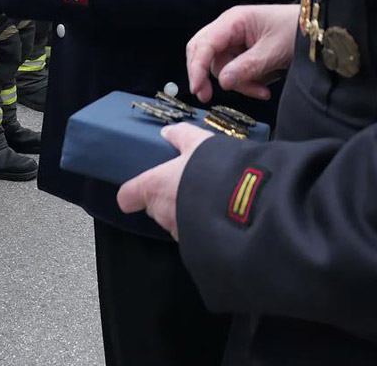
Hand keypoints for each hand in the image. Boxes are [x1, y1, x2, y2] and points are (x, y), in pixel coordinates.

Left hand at [116, 123, 213, 238]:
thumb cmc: (214, 169)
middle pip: (155, 207)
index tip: (140, 190)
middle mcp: (162, 212)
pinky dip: (201, 227)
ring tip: (207, 199)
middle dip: (168, 198)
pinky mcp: (198, 245)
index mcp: (154, 186)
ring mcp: (179, 232)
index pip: (128, 196)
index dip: (132, 193)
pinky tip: (218, 216)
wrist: (248, 207)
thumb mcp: (199, 143)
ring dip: (185, 213)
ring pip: (175, 221)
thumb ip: (181, 135)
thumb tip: (168, 131)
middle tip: (186, 185)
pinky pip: (194, 235)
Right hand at [187, 4, 298, 103]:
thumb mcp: (274, 51)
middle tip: (206, 97)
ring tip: (262, 91)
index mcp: (232, 21)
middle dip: (206, 75)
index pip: (204, 44)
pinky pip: (234, 70)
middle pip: (203, 52)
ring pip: (221, 66)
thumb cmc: (296, 31)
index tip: (198, 89)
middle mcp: (228, 28)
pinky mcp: (243, 51)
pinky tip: (264, 88)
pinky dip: (247, 82)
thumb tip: (222, 83)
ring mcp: (235, 40)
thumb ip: (247, 67)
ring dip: (239, 83)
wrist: (319, 29)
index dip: (197, 67)